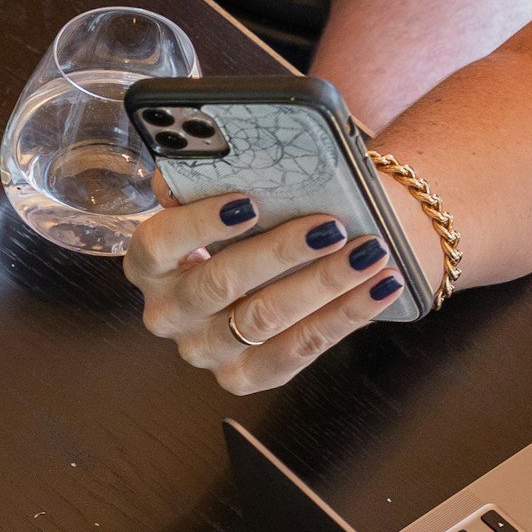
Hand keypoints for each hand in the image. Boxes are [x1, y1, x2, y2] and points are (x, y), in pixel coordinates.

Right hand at [124, 192, 409, 391]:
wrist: (276, 272)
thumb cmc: (248, 225)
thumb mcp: (222, 198)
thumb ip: (207, 179)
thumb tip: (200, 154)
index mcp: (150, 264)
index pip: (158, 244)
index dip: (199, 224)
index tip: (249, 201)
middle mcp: (167, 314)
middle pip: (220, 283)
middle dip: (281, 252)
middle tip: (332, 227)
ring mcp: (204, 351)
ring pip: (265, 318)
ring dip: (324, 283)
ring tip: (370, 252)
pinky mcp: (243, 377)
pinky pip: (299, 349)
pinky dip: (346, 314)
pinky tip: (381, 285)